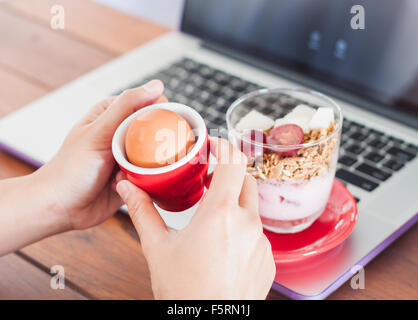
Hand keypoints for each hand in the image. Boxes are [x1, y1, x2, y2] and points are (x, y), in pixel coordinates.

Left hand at [35, 80, 165, 230]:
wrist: (61, 208)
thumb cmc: (71, 168)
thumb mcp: (99, 131)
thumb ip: (127, 106)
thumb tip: (156, 85)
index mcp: (112, 115)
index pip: (149, 103)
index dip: (162, 112)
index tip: (165, 125)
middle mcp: (122, 134)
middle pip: (157, 130)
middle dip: (160, 142)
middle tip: (152, 154)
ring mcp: (129, 156)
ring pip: (158, 154)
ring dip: (153, 164)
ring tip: (138, 171)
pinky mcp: (134, 177)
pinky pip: (153, 176)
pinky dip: (149, 180)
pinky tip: (134, 184)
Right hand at [116, 138, 275, 298]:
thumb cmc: (183, 290)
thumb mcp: (157, 248)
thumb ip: (142, 212)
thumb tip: (126, 188)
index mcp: (219, 213)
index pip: (233, 160)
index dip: (223, 145)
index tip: (212, 146)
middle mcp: (247, 223)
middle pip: (244, 180)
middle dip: (227, 175)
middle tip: (207, 183)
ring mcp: (261, 242)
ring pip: (251, 207)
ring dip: (233, 204)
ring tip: (211, 219)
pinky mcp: (268, 258)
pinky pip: (257, 232)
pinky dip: (242, 229)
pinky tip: (223, 246)